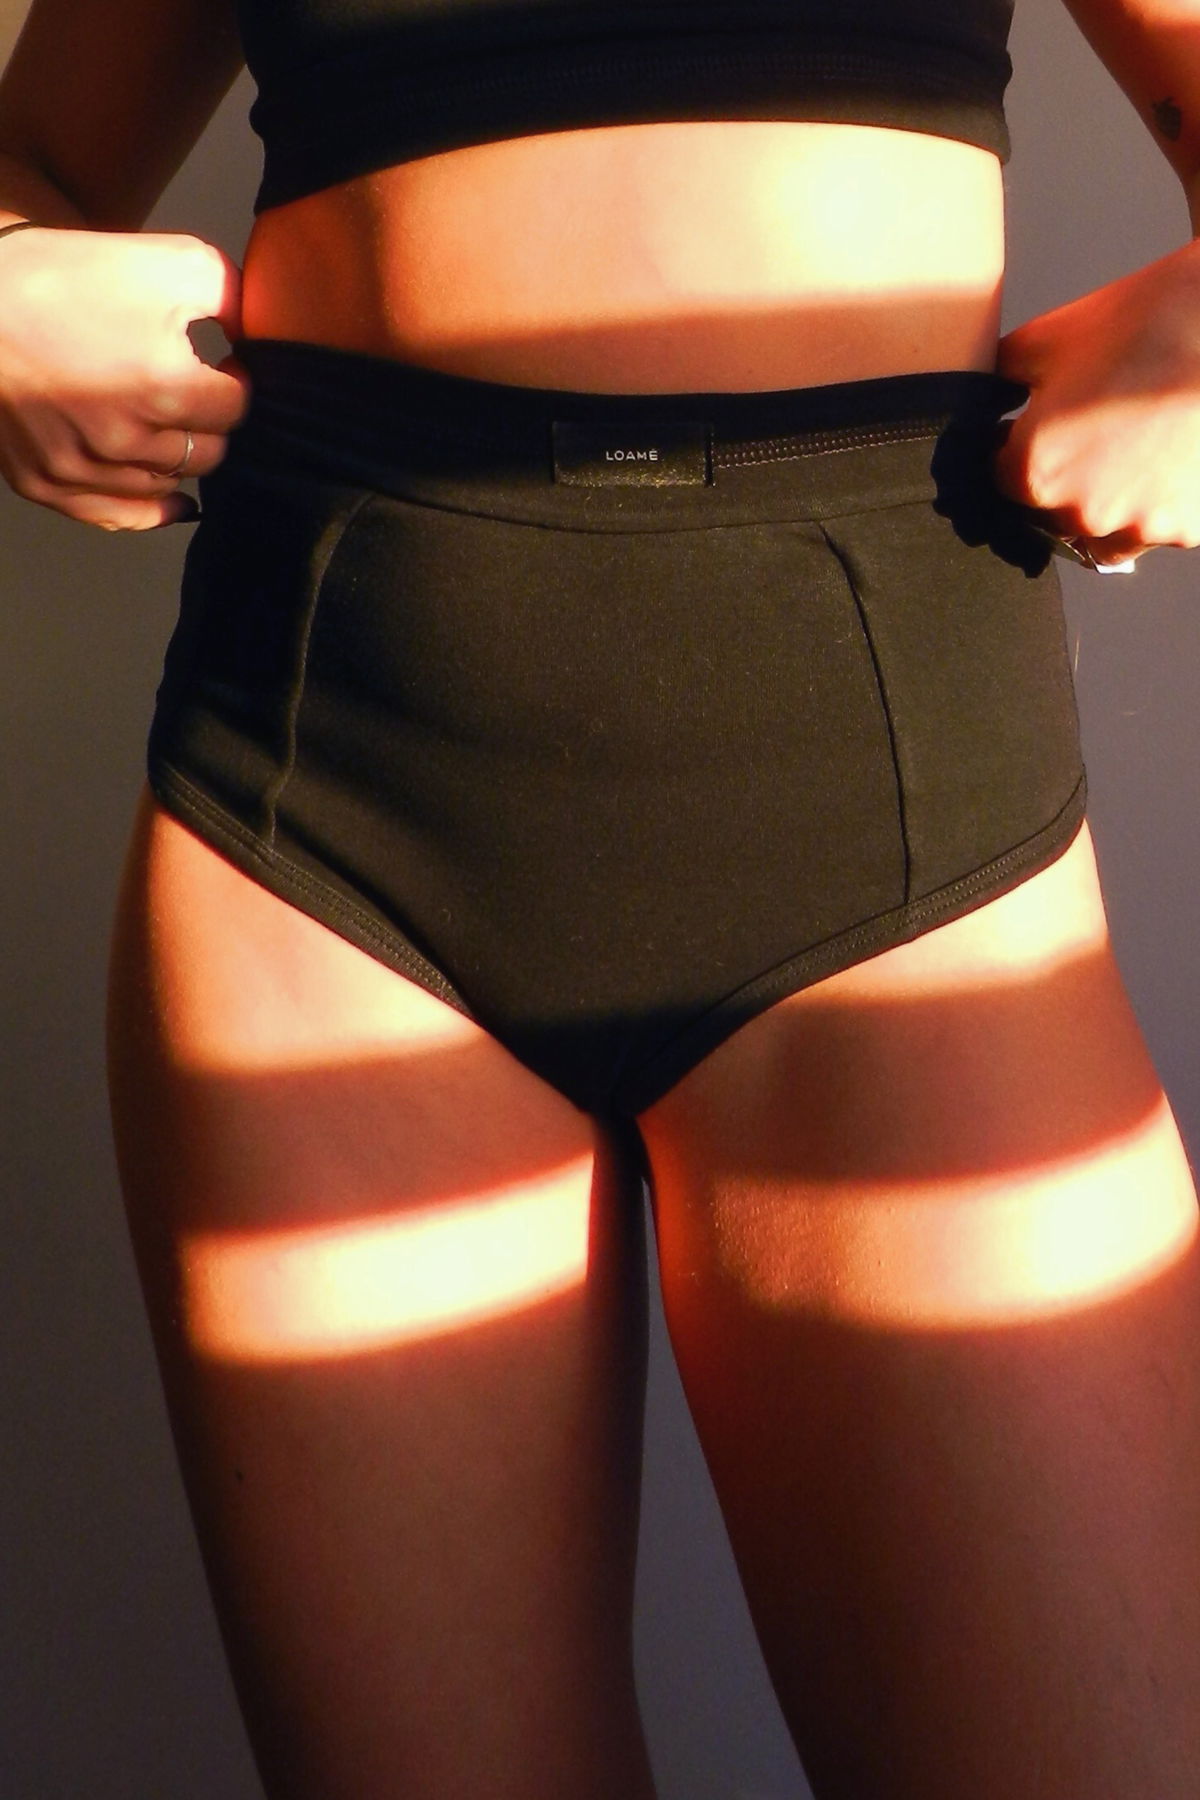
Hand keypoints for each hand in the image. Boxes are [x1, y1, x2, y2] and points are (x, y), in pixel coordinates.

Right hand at [0, 227, 248, 528]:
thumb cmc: (63, 274)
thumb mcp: (166, 260)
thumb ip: (234, 294)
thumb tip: (264, 332)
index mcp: (165, 387)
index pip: (238, 407)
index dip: (236, 379)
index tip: (222, 362)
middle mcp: (127, 440)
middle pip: (209, 452)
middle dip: (209, 420)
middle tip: (193, 389)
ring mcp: (85, 469)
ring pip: (168, 483)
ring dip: (178, 454)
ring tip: (165, 420)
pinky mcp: (49, 483)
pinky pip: (120, 516)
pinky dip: (152, 508)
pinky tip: (177, 499)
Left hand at [995, 238, 1199, 567]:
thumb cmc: (1142, 321)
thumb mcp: (1046, 339)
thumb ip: (997, 381)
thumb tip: (980, 400)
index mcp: (1035, 471)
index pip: (1000, 482)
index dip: (1013, 451)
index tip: (1038, 426)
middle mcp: (1081, 513)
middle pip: (1050, 515)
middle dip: (1060, 481)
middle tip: (1095, 430)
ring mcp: (1137, 527)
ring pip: (1103, 534)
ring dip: (1106, 506)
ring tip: (1131, 448)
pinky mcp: (1186, 528)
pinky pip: (1155, 530)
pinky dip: (1156, 505)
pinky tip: (1168, 458)